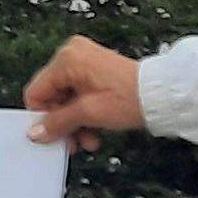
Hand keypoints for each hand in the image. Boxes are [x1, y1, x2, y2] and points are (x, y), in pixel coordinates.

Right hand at [23, 36, 146, 148]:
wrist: (162, 94)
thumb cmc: (131, 97)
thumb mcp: (89, 114)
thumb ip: (57, 123)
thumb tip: (35, 132)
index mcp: (67, 60)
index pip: (36, 92)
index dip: (42, 117)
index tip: (52, 136)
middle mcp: (73, 54)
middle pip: (52, 96)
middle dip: (63, 122)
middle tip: (73, 143)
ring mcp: (84, 60)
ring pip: (65, 98)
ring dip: (74, 121)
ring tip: (89, 139)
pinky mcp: (95, 68)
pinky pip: (78, 93)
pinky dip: (84, 112)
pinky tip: (94, 129)